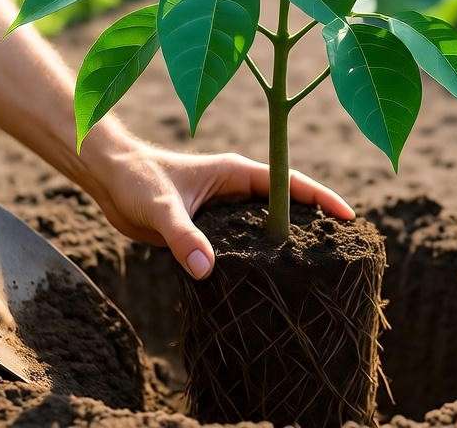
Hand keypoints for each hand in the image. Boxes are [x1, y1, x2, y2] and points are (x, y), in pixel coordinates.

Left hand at [82, 139, 353, 278]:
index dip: (321, 199)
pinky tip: (267, 283)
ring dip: (286, 244)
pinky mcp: (209, 228)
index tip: (349, 218)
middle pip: (286, 206)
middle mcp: (235, 189)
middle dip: (314, 225)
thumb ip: (184, 237)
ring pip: (266, 227)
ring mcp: (223, 209)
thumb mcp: (162, 208)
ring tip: (315, 273)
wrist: (108, 179)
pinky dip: (258, 258)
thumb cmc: (136, 180)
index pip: (290, 183)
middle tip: (344, 252)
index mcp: (236, 172)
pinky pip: (243, 244)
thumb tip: (206, 270)